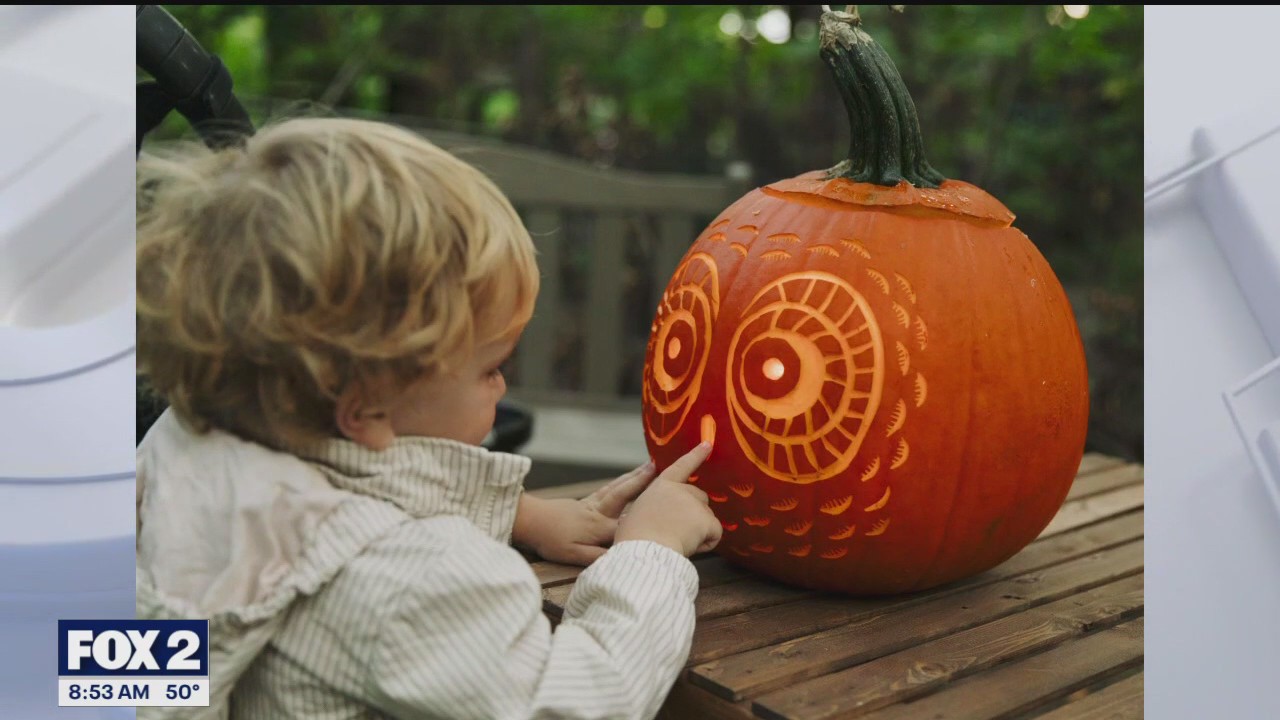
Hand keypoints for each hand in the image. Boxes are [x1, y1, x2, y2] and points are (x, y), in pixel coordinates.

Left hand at [512, 462, 658, 565]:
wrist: (528, 520)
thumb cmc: (550, 540)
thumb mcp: (572, 555)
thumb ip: (597, 556)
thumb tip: (621, 558)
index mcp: (601, 527)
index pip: (632, 524)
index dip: (652, 520)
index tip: (672, 511)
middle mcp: (600, 511)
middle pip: (627, 494)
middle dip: (645, 482)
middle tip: (663, 468)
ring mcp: (592, 504)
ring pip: (618, 487)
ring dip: (636, 476)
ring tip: (652, 466)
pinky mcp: (585, 501)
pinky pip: (608, 488)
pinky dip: (621, 481)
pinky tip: (626, 478)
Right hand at [616, 443, 721, 556]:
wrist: (643, 551)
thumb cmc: (634, 539)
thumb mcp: (635, 515)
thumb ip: (652, 510)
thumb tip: (659, 520)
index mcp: (660, 486)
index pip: (681, 466)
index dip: (695, 455)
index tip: (708, 444)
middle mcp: (680, 490)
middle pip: (699, 498)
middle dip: (695, 514)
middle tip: (675, 532)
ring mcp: (694, 503)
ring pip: (707, 518)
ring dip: (699, 531)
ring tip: (677, 541)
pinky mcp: (706, 519)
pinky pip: (715, 534)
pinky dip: (706, 543)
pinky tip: (689, 546)